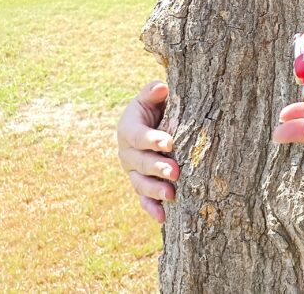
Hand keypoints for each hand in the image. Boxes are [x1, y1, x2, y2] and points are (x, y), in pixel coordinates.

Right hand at [116, 80, 177, 222]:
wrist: (154, 123)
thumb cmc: (157, 107)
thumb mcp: (152, 98)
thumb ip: (153, 93)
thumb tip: (160, 87)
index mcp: (128, 130)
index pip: (138, 136)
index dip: (152, 139)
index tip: (169, 142)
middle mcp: (128, 153)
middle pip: (140, 162)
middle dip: (157, 168)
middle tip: (175, 172)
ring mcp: (134, 171)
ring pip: (141, 183)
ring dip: (155, 190)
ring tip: (171, 194)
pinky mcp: (142, 184)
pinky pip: (144, 199)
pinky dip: (151, 208)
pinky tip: (163, 218)